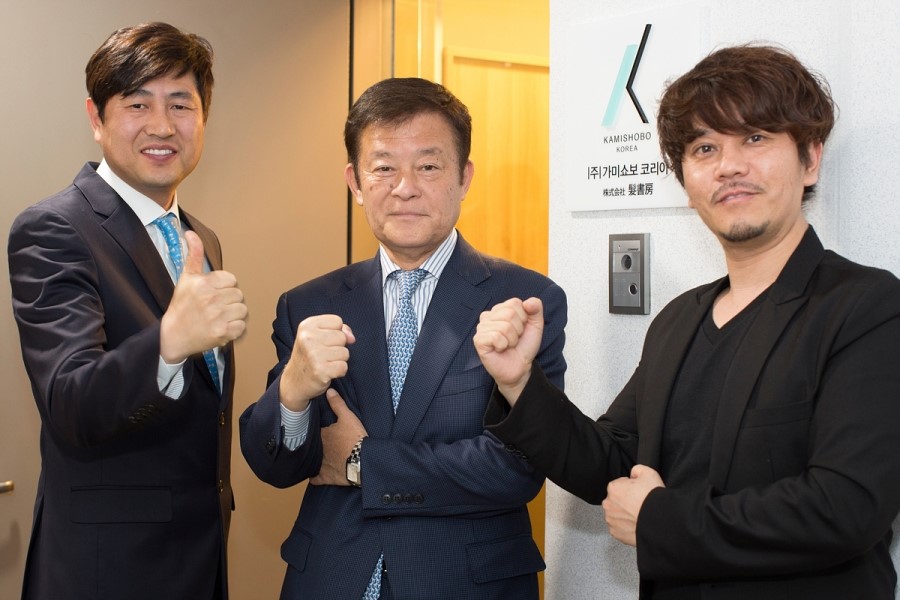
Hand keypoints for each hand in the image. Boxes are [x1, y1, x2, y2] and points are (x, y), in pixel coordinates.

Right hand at [160, 231, 247, 362]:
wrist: (173, 335)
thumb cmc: (182, 305)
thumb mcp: (186, 278)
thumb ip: (193, 255)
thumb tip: (190, 233)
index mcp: (204, 283)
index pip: (232, 280)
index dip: (224, 287)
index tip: (213, 294)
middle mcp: (211, 299)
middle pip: (238, 295)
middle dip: (229, 301)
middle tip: (215, 307)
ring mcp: (218, 316)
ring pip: (243, 310)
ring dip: (233, 315)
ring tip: (219, 317)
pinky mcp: (223, 332)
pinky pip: (242, 326)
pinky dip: (234, 329)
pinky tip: (221, 327)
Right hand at [279, 315, 355, 411]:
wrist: (294, 381)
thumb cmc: (310, 356)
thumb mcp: (318, 336)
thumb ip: (339, 330)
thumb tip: (351, 338)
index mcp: (307, 325)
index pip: (337, 321)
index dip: (335, 332)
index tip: (323, 341)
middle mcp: (308, 338)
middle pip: (342, 337)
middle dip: (338, 347)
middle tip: (323, 355)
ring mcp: (313, 354)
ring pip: (345, 353)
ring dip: (338, 360)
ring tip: (325, 363)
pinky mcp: (320, 370)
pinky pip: (343, 367)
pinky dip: (339, 372)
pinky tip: (327, 372)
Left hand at [310, 388, 367, 485]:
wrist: (363, 461)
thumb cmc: (355, 438)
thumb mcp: (348, 417)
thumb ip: (338, 404)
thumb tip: (328, 391)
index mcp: (323, 435)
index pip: (315, 431)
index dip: (318, 431)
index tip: (320, 430)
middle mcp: (319, 449)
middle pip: (314, 446)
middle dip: (316, 445)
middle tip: (321, 443)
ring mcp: (321, 464)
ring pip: (312, 461)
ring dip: (314, 459)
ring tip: (316, 458)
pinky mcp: (326, 477)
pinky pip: (315, 479)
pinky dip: (314, 477)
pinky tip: (314, 475)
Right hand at [473, 297, 543, 404]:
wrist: (520, 367)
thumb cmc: (523, 346)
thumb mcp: (535, 324)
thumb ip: (535, 308)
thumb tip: (528, 302)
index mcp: (500, 309)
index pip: (515, 303)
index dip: (524, 318)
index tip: (521, 329)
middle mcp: (488, 316)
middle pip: (510, 314)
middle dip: (518, 330)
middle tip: (514, 339)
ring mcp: (481, 328)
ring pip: (504, 326)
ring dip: (512, 340)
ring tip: (508, 345)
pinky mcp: (478, 340)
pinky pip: (496, 337)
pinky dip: (503, 346)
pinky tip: (500, 349)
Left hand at [602, 464, 664, 546]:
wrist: (660, 521)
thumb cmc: (653, 498)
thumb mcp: (648, 473)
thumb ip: (637, 469)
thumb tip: (633, 474)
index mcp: (613, 488)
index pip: (620, 485)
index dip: (631, 488)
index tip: (640, 493)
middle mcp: (608, 504)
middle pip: (617, 501)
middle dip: (626, 502)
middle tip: (640, 505)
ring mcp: (611, 520)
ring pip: (617, 515)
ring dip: (625, 515)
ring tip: (640, 516)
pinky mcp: (616, 534)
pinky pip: (619, 528)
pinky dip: (626, 527)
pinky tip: (637, 524)